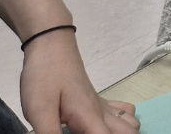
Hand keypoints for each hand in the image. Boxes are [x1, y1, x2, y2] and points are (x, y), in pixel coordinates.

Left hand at [19, 31, 139, 133]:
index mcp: (90, 118)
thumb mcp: (39, 111)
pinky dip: (123, 122)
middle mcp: (103, 113)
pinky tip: (103, 127)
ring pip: (132, 123)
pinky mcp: (98, 99)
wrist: (51, 46)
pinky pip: (124, 111)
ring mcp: (103, 104)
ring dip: (125, 133)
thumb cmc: (45, 76)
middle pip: (130, 133)